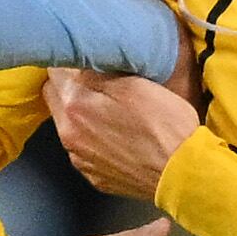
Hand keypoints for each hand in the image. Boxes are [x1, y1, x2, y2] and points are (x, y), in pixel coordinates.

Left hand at [45, 68, 203, 201]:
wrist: (182, 174)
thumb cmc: (165, 125)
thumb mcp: (133, 84)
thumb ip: (97, 70)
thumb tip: (78, 61)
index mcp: (75, 106)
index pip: (53, 70)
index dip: (70, 61)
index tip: (87, 58)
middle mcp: (69, 135)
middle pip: (54, 98)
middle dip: (68, 85)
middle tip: (96, 80)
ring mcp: (80, 160)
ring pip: (68, 125)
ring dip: (80, 113)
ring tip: (110, 110)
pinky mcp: (94, 177)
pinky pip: (84, 149)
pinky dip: (93, 138)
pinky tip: (117, 136)